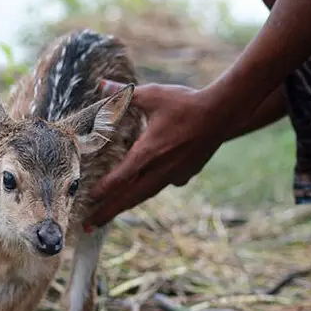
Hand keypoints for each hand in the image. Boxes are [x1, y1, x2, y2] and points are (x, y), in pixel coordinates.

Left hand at [84, 80, 227, 228]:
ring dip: (125, 206)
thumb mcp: (151, 95)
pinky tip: (146, 186)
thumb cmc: (185, 102)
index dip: (103, 190)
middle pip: (129, 197)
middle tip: (88, 226)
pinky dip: (150, 189)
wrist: (222, 113)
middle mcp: (160, 168)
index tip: (88, 199)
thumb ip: (123, 94)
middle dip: (107, 212)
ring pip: (145, 195)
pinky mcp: (185, 174)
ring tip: (108, 216)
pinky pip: (163, 185)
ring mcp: (174, 174)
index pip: (120, 178)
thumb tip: (101, 83)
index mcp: (149, 151)